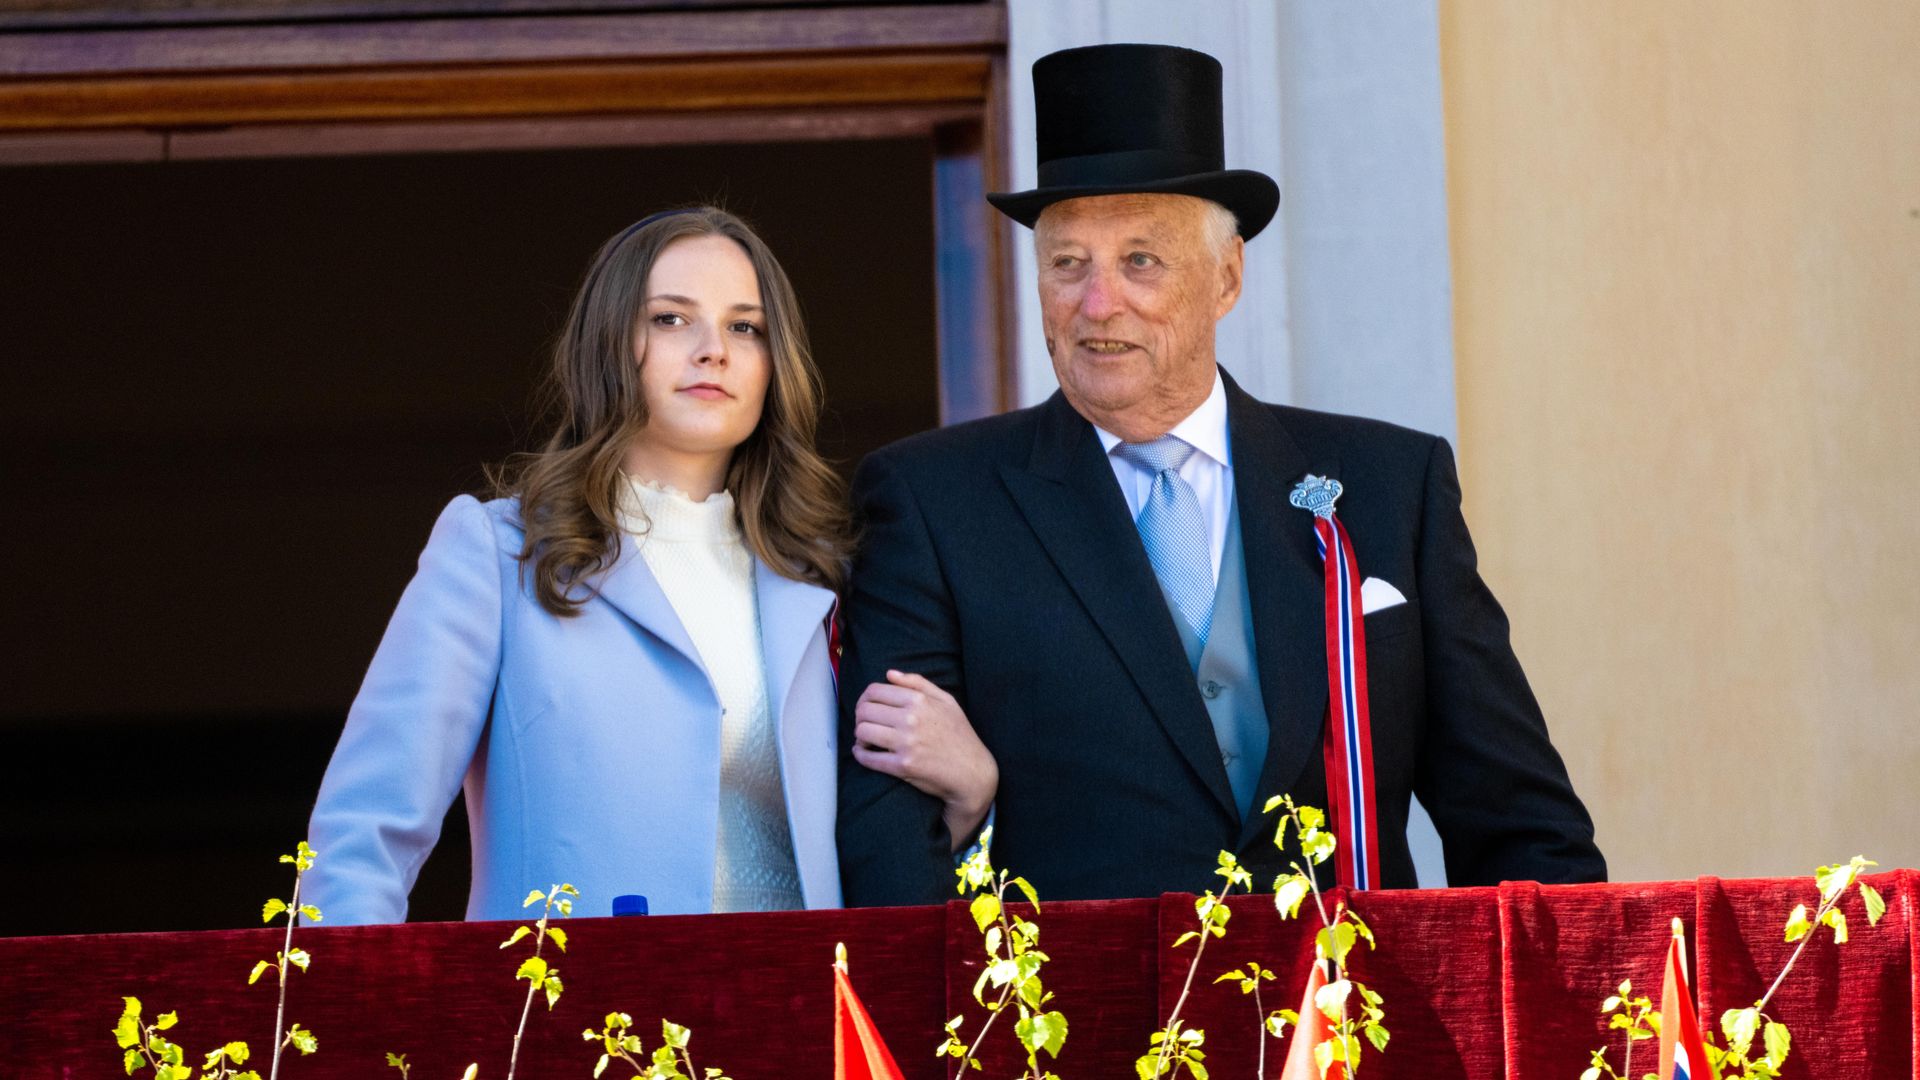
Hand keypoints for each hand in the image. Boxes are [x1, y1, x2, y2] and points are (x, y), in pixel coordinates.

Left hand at [851, 670, 997, 851]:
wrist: (972, 771)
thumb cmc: (960, 734)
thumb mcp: (947, 701)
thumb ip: (918, 683)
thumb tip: (890, 674)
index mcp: (919, 700)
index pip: (874, 692)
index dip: (864, 698)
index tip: (867, 707)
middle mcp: (910, 719)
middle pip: (864, 710)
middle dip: (860, 716)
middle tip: (865, 723)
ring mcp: (905, 743)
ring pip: (862, 731)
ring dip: (860, 735)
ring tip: (866, 739)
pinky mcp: (902, 766)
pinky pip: (868, 758)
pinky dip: (860, 754)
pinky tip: (863, 752)